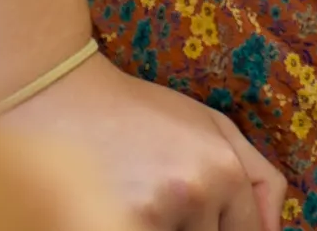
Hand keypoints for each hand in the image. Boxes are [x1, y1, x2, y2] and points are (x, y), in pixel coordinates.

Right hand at [5, 53, 281, 230]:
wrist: (58, 98)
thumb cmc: (137, 114)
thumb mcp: (211, 125)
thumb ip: (258, 177)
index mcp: (222, 168)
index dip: (226, 230)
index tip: (194, 210)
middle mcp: (193, 191)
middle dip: (194, 228)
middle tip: (160, 192)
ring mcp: (152, 214)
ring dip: (164, 227)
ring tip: (137, 194)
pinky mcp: (113, 228)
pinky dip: (135, 226)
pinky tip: (119, 208)